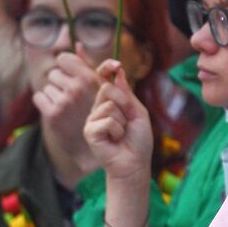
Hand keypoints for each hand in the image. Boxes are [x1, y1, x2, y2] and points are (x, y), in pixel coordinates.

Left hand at [34, 47, 102, 175]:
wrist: (91, 145)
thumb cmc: (96, 111)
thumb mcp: (99, 86)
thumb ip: (88, 64)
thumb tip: (77, 44)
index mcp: (89, 78)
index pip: (63, 58)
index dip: (65, 67)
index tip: (70, 77)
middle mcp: (76, 88)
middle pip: (54, 73)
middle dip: (60, 83)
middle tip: (71, 97)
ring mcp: (64, 101)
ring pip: (47, 87)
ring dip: (53, 95)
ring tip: (66, 107)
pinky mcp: (52, 114)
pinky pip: (38, 98)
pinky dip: (44, 104)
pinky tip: (56, 112)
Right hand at [84, 60, 153, 184]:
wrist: (135, 162)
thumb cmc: (138, 140)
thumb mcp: (137, 112)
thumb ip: (126, 93)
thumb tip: (118, 72)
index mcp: (110, 102)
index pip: (103, 80)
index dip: (106, 68)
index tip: (115, 63)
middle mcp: (99, 108)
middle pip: (107, 89)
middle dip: (124, 104)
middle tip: (128, 121)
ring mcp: (92, 119)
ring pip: (109, 105)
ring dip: (122, 121)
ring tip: (121, 133)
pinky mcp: (89, 131)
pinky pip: (107, 120)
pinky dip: (117, 130)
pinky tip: (114, 140)